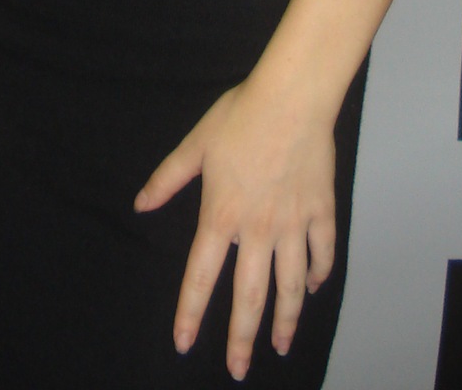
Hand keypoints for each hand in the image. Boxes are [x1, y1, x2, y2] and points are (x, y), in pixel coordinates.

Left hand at [134, 73, 337, 379]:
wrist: (292, 98)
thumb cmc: (241, 115)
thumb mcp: (195, 144)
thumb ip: (168, 179)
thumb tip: (140, 204)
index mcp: (222, 215)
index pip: (200, 277)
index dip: (190, 314)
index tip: (183, 344)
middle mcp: (258, 229)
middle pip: (249, 297)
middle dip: (242, 338)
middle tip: (238, 369)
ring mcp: (293, 224)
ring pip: (290, 287)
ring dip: (284, 320)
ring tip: (280, 345)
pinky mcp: (321, 211)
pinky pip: (321, 254)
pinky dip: (317, 275)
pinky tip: (311, 287)